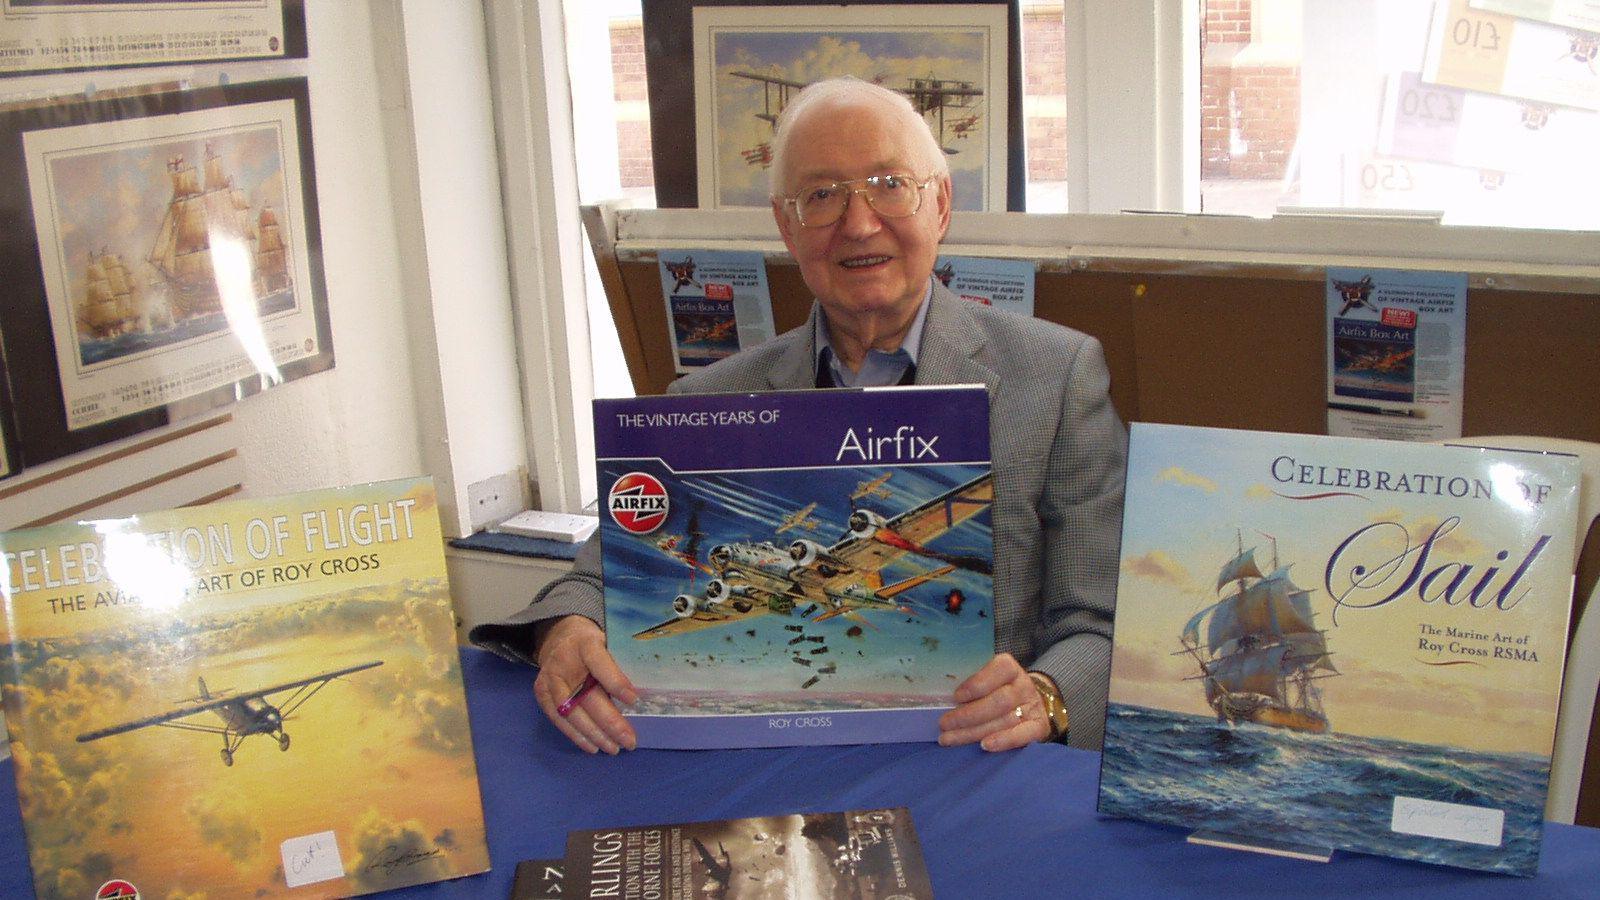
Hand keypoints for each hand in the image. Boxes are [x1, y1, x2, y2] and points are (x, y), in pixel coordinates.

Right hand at [534, 615, 638, 753]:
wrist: (559, 638)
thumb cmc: (591, 644)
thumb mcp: (607, 643)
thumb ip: (617, 665)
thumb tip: (635, 697)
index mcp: (585, 643)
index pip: (599, 663)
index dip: (615, 682)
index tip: (634, 700)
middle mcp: (563, 662)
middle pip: (586, 696)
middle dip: (610, 722)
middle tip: (629, 740)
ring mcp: (549, 679)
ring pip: (572, 713)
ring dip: (594, 734)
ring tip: (614, 748)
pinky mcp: (542, 694)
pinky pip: (559, 720)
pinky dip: (577, 736)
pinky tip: (593, 746)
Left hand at [937, 653, 1048, 750]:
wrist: (1029, 704)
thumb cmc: (997, 691)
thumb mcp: (987, 680)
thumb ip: (970, 685)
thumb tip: (942, 699)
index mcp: (1009, 669)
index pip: (998, 670)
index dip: (977, 684)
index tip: (956, 696)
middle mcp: (1023, 686)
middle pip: (998, 701)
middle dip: (968, 714)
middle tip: (944, 723)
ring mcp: (1032, 707)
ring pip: (1004, 720)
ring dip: (974, 732)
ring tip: (949, 739)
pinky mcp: (1039, 727)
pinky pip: (1023, 735)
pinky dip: (1003, 740)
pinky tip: (984, 745)